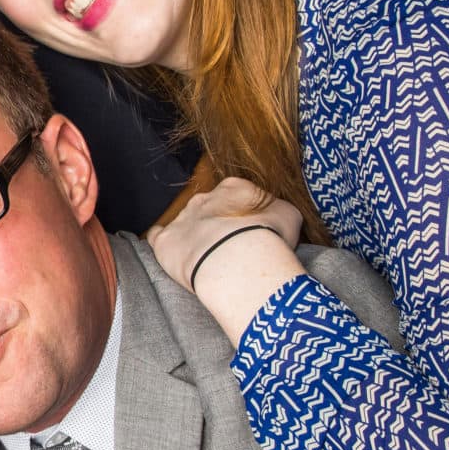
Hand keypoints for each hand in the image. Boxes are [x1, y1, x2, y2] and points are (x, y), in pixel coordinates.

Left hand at [147, 176, 306, 345]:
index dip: (244, 217)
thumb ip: (280, 211)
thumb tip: (277, 215)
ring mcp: (182, 218)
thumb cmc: (269, 238)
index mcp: (234, 188)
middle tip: (231, 251)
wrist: (239, 260)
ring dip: (194, 238)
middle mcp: (205, 198)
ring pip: (185, 223)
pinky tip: (175, 257)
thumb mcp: (290, 217)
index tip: (251, 234)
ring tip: (208, 261)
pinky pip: (157, 237)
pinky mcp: (164, 241)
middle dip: (218, 226)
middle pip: (210, 209)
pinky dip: (164, 245)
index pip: (237, 196)